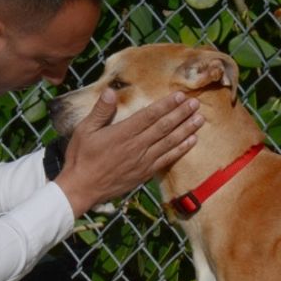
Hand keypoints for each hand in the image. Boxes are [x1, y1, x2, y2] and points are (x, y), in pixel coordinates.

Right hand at [53, 89, 202, 216]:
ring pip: (169, 142)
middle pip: (164, 127)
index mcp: (122, 133)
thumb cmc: (80, 157)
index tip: (180, 95)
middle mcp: (136, 146)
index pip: (150, 115)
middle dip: (182, 114)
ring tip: (200, 119)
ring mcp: (142, 161)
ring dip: (186, 130)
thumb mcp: (84, 130)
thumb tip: (111, 91)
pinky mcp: (144, 173)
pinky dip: (180, 150)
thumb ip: (100, 110)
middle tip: (196, 103)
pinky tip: (191, 141)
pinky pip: (167, 159)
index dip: (167, 105)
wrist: (81, 189)